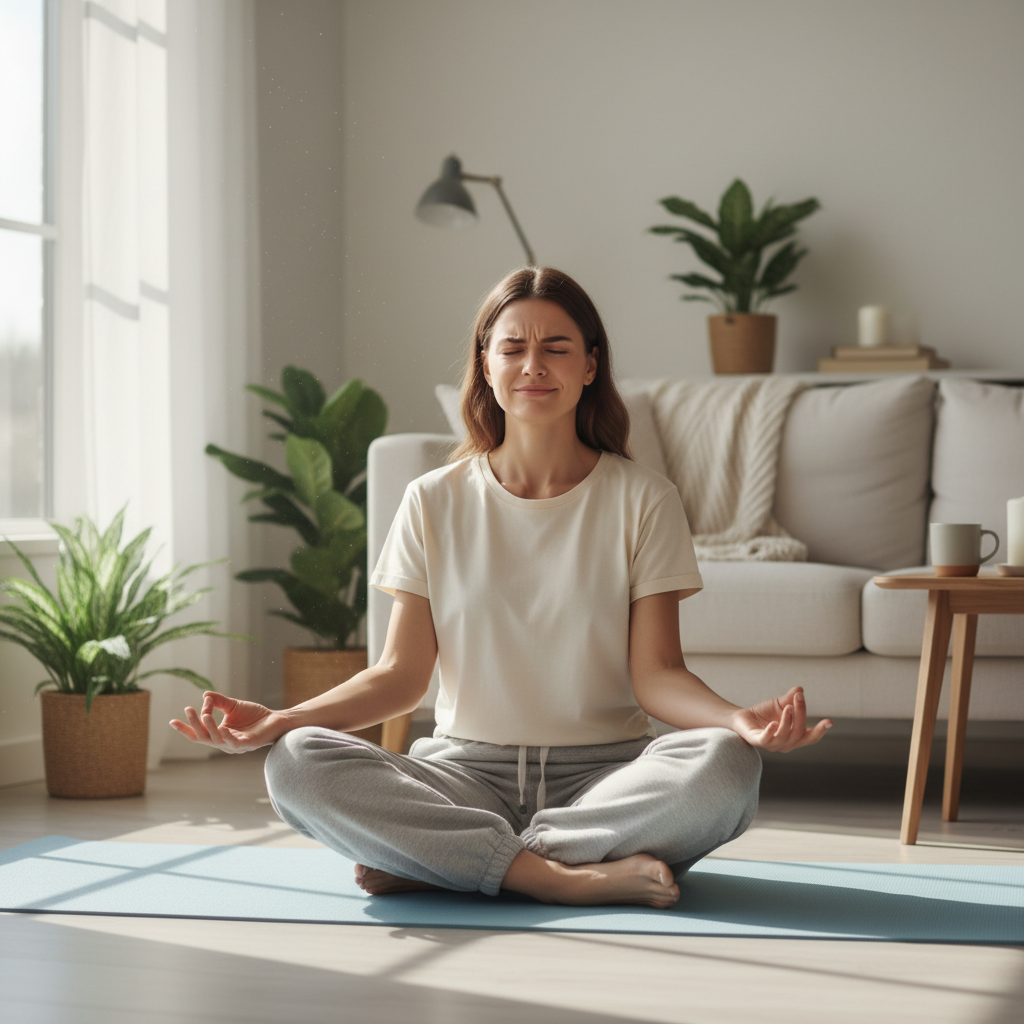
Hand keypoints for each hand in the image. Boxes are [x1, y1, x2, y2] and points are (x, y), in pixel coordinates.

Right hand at [169, 691, 284, 752]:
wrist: (275, 719)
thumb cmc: (254, 715)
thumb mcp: (232, 706)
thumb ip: (218, 702)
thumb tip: (204, 695)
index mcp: (218, 734)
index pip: (198, 733)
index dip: (185, 728)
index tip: (171, 721)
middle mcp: (224, 743)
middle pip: (203, 737)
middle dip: (194, 724)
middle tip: (188, 710)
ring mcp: (235, 745)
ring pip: (216, 740)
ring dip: (209, 727)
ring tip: (204, 714)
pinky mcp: (247, 745)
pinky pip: (234, 743)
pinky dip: (226, 736)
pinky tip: (223, 728)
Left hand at [729, 686, 831, 752]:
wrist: (742, 717)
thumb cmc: (765, 713)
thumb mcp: (781, 704)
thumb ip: (791, 698)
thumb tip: (800, 689)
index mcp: (794, 737)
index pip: (810, 737)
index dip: (821, 731)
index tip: (830, 721)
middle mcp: (786, 744)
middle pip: (799, 732)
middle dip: (801, 714)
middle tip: (799, 697)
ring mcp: (772, 745)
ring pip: (785, 736)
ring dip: (788, 721)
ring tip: (788, 707)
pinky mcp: (757, 741)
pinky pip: (766, 739)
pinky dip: (770, 732)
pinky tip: (773, 723)